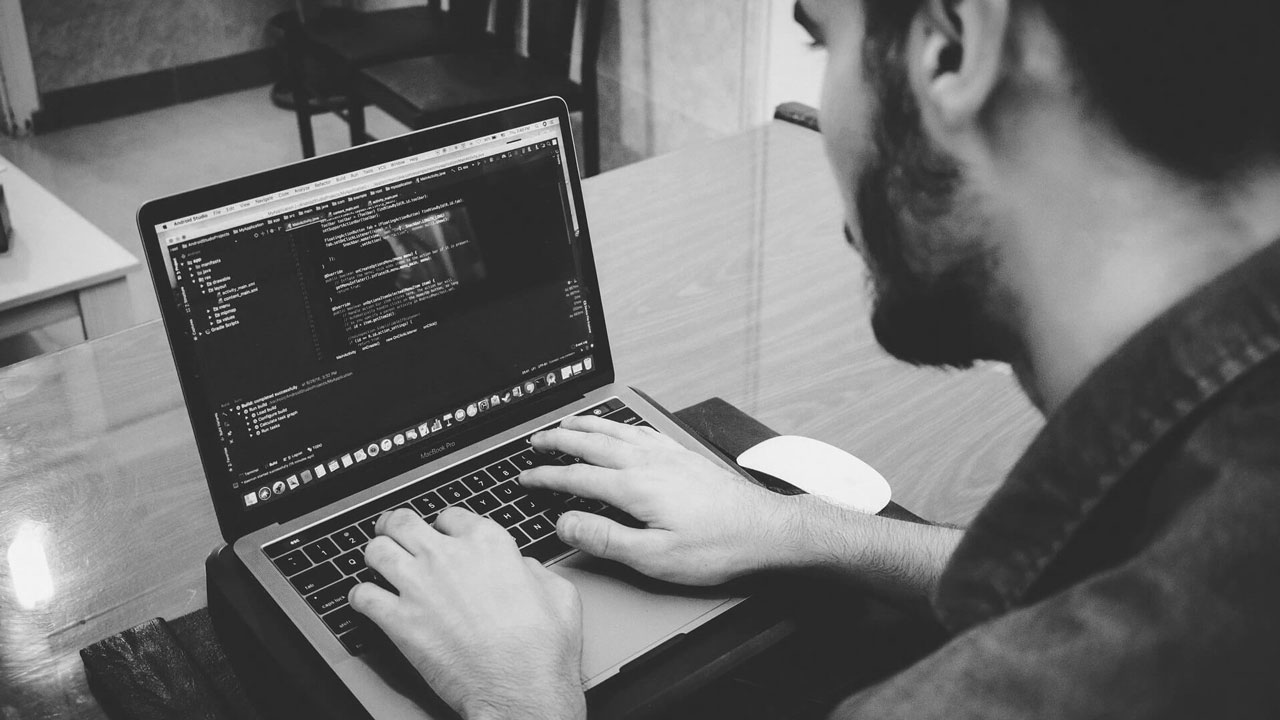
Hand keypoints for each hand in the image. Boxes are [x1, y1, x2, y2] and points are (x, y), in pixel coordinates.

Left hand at [349, 508, 586, 719]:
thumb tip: (521, 567)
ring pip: (376, 550)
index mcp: (488, 543)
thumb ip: (532, 568)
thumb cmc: (543, 649)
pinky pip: (361, 596)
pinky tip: (368, 602)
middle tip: (395, 534)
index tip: (443, 537)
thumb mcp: (558, 592)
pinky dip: (360, 597)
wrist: (522, 690)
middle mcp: (448, 556)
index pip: (450, 516)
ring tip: (379, 564)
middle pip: (403, 522)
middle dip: (396, 527)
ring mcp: (419, 586)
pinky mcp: (399, 621)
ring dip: (376, 555)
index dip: (445, 527)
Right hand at [520, 415, 799, 585]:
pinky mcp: (683, 456)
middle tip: (535, 441)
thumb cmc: (717, 547)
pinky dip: (619, 425)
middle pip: (592, 443)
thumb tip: (567, 523)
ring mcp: (668, 455)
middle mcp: (649, 463)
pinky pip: (641, 431)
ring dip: (586, 426)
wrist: (766, 530)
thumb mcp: (655, 558)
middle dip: (559, 440)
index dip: (547, 477)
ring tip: (567, 423)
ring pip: (616, 431)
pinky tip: (618, 429)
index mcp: (636, 487)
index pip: (577, 476)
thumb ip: (607, 539)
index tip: (525, 477)